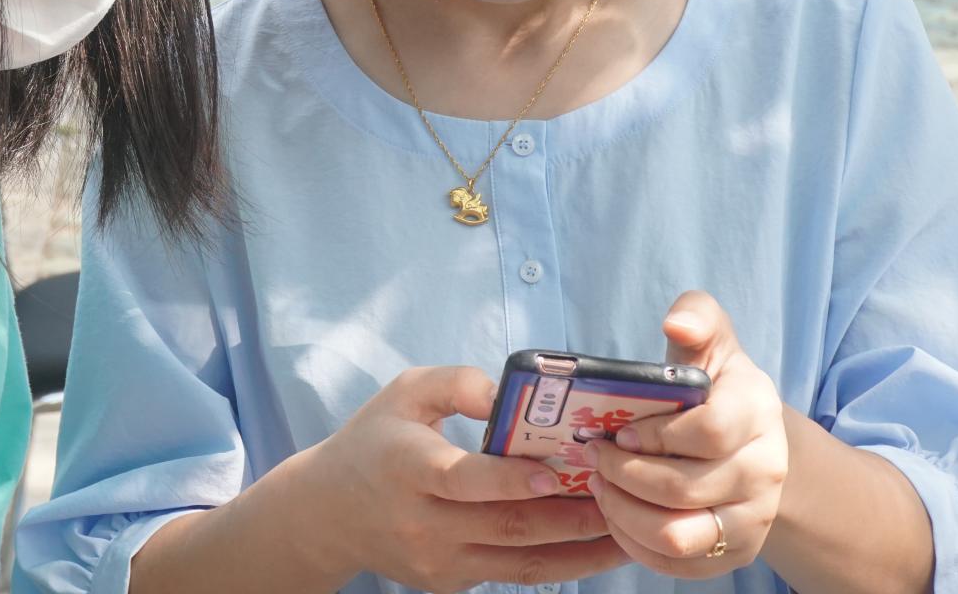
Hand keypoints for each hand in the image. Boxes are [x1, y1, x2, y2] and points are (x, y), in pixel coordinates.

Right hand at [295, 366, 628, 593]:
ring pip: (521, 562)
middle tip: (622, 497)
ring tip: (628, 530)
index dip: (511, 480)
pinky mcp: (451, 582)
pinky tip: (595, 546)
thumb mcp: (404, 392)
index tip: (555, 474)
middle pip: (506, 526)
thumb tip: (509, 391)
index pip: (463, 480)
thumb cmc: (376, 440)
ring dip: (580, 550)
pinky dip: (560, 563)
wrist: (329, 513)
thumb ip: (457, 384)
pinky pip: (514, 574)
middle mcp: (422, 522)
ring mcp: (438, 560)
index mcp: (407, 467)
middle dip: (571, 517)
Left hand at [585, 291, 788, 577]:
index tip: (619, 431)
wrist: (753, 444)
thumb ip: (697, 317)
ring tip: (600, 485)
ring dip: (623, 512)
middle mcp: (765, 471)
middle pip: (681, 489)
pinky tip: (616, 513)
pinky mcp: (733, 554)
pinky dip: (633, 543)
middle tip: (593, 456)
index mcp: (757, 412)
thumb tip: (677, 324)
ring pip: (676, 535)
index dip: (652, 434)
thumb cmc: (717, 387)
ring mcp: (753, 519)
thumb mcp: (712, 342)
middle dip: (622, 473)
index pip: (707, 431)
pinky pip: (674, 565)